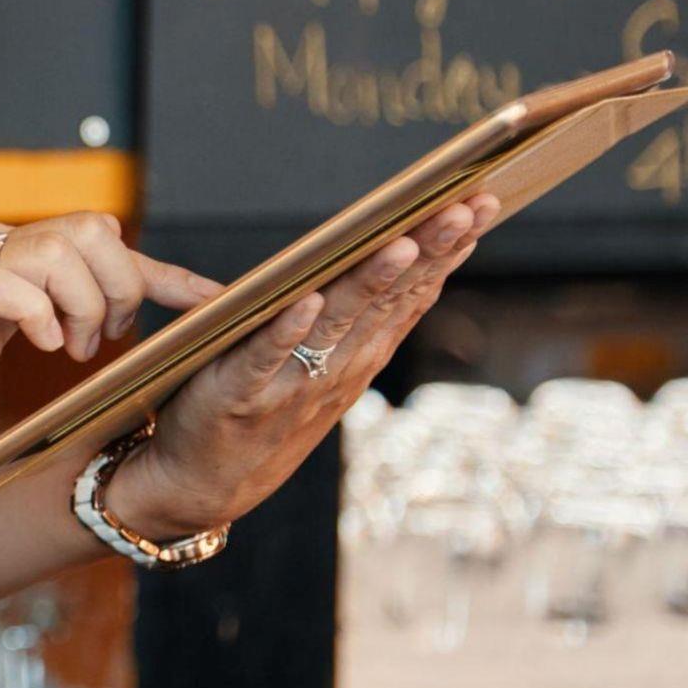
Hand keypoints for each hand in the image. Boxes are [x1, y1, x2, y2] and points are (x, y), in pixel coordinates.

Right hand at [0, 212, 224, 466]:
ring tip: (73, 348)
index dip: (161, 269)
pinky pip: (14, 286)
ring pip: (63, 249)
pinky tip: (43, 348)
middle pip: (91, 229)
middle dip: (122, 285)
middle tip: (105, 338)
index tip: (212, 298)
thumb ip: (36, 310)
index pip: (95, 237)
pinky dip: (42, 316)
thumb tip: (102, 310)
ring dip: (87, 303)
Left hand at [105, 193, 501, 537]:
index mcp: (359, 356)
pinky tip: (308, 301)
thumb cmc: (267, 411)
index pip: (413, 293)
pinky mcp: (239, 394)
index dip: (447, 250)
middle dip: (429, 251)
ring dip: (371, 283)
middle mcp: (337, 369)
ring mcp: (291, 384)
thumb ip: (361, 316)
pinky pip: (264, 358)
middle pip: (389, 300)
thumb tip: (406, 250)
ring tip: (401, 243)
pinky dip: (287, 331)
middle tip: (466, 205)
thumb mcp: (327, 364)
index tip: (482, 203)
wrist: (205, 484)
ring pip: (338, 325)